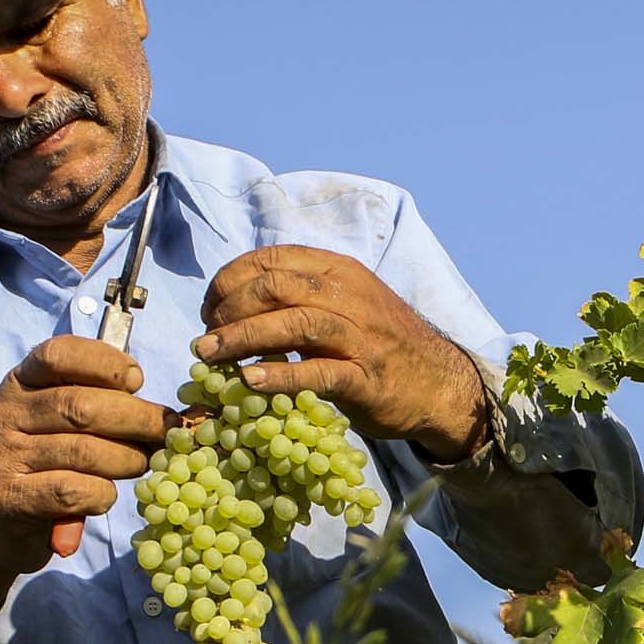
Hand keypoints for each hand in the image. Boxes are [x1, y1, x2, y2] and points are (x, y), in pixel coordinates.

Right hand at [0, 336, 172, 618]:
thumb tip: (164, 412)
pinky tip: (105, 495)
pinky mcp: (9, 497)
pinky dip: (102, 495)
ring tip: (142, 464)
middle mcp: (6, 413)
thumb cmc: (48, 457)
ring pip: (84, 452)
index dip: (105, 362)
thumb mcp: (62, 418)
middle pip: (82, 407)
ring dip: (128, 460)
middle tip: (165, 432)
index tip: (137, 379)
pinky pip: (73, 492)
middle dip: (137, 419)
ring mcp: (4, 456)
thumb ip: (100, 401)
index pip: (59, 355)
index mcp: (21, 382)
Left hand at [194, 246, 490, 464]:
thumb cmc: (380, 344)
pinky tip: (250, 382)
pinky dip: (280, 375)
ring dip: (242, 337)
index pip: (269, 260)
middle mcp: (348, 294)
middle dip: (228, 309)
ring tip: (210, 356)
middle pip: (274, 286)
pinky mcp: (366, 377)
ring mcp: (360, 335)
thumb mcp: (344, 304)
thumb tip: (235, 305)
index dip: (228, 281)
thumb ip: (300, 296)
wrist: (439, 383)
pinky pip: (318, 372)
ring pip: (293, 323)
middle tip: (205, 338)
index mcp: (338, 270)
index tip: (209, 310)